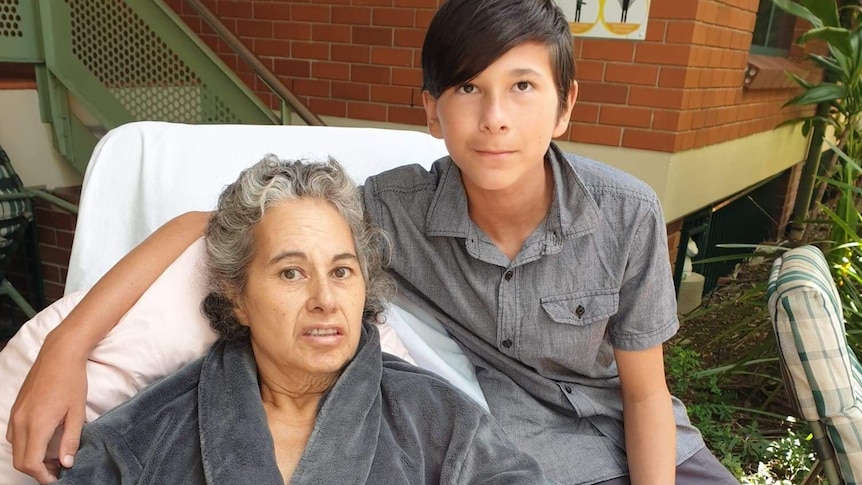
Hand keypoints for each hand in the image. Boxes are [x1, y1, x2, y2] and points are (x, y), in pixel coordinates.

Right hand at [6, 333, 87, 483]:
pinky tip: (44, 441)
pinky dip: (26, 445)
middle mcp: (21, 421)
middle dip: (37, 470)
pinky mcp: (15, 409)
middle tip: (56, 470)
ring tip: (53, 457)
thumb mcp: (77, 413)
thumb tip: (66, 463)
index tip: (57, 478)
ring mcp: (15, 415)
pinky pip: (15, 435)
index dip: (43, 476)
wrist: (59, 355)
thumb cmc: (72, 382)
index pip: (31, 463)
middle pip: (20, 460)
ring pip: (16, 449)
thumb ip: (70, 440)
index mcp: (37, 424)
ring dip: (31, 458)